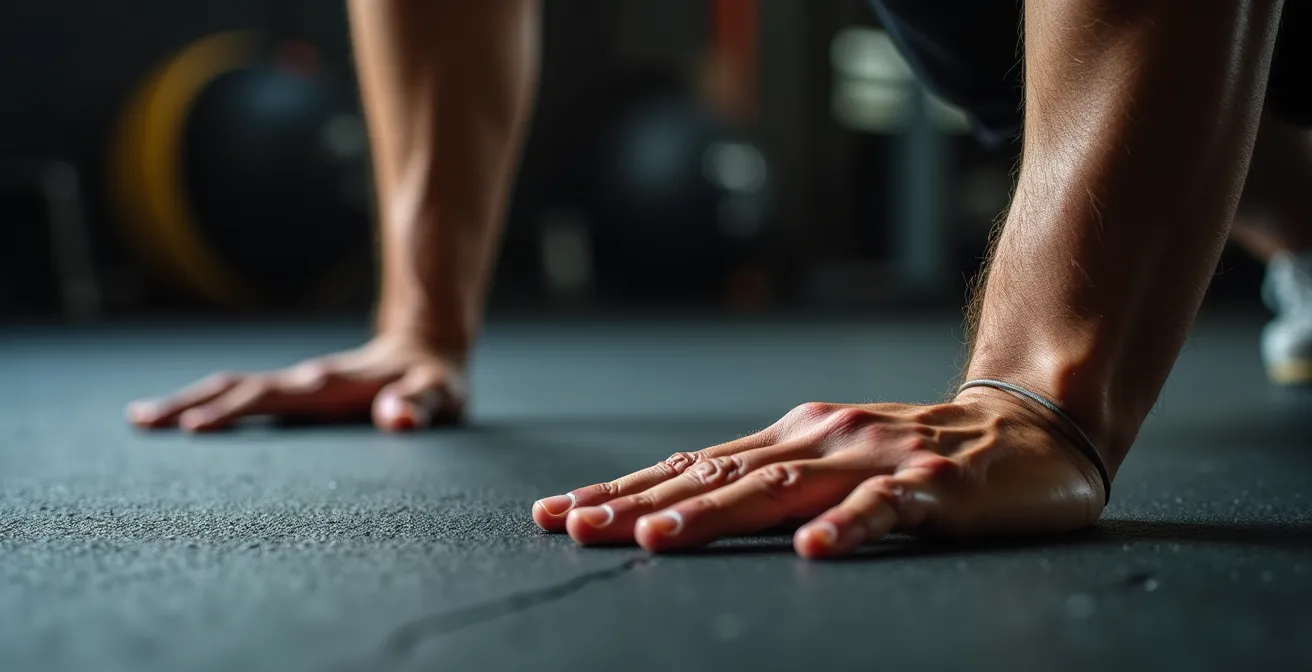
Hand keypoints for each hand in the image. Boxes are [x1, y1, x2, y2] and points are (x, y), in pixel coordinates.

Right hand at [125, 336, 466, 431]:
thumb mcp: (441, 396)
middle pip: (235, 388)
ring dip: (187, 401)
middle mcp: (305, 381)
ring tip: (140, 418)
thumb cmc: (436, 383)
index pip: (272, 398)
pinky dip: (207, 403)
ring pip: (232, 387)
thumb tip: (399, 419)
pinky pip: (243, 394)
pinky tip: (182, 417)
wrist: (427, 347)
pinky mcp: (296, 391)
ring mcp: (297, 384)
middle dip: (188, 405)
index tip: (192, 428)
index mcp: (329, 386)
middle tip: (140, 423)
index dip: (234, 412)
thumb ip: (422, 406)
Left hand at [532, 388, 1106, 557]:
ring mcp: (873, 459)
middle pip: (717, 474)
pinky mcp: (932, 486)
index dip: (623, 488)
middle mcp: (820, 439)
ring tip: (654, 538)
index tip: (559, 512)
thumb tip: (678, 497)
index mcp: (792, 438)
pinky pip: (885, 510)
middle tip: (574, 527)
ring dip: (715, 514)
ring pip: (782, 489)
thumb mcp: (830, 464)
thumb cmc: (917, 457)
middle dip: (639, 502)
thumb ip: (768, 480)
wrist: (1028, 433)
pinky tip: (813, 552)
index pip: (693, 465)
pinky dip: (847, 529)